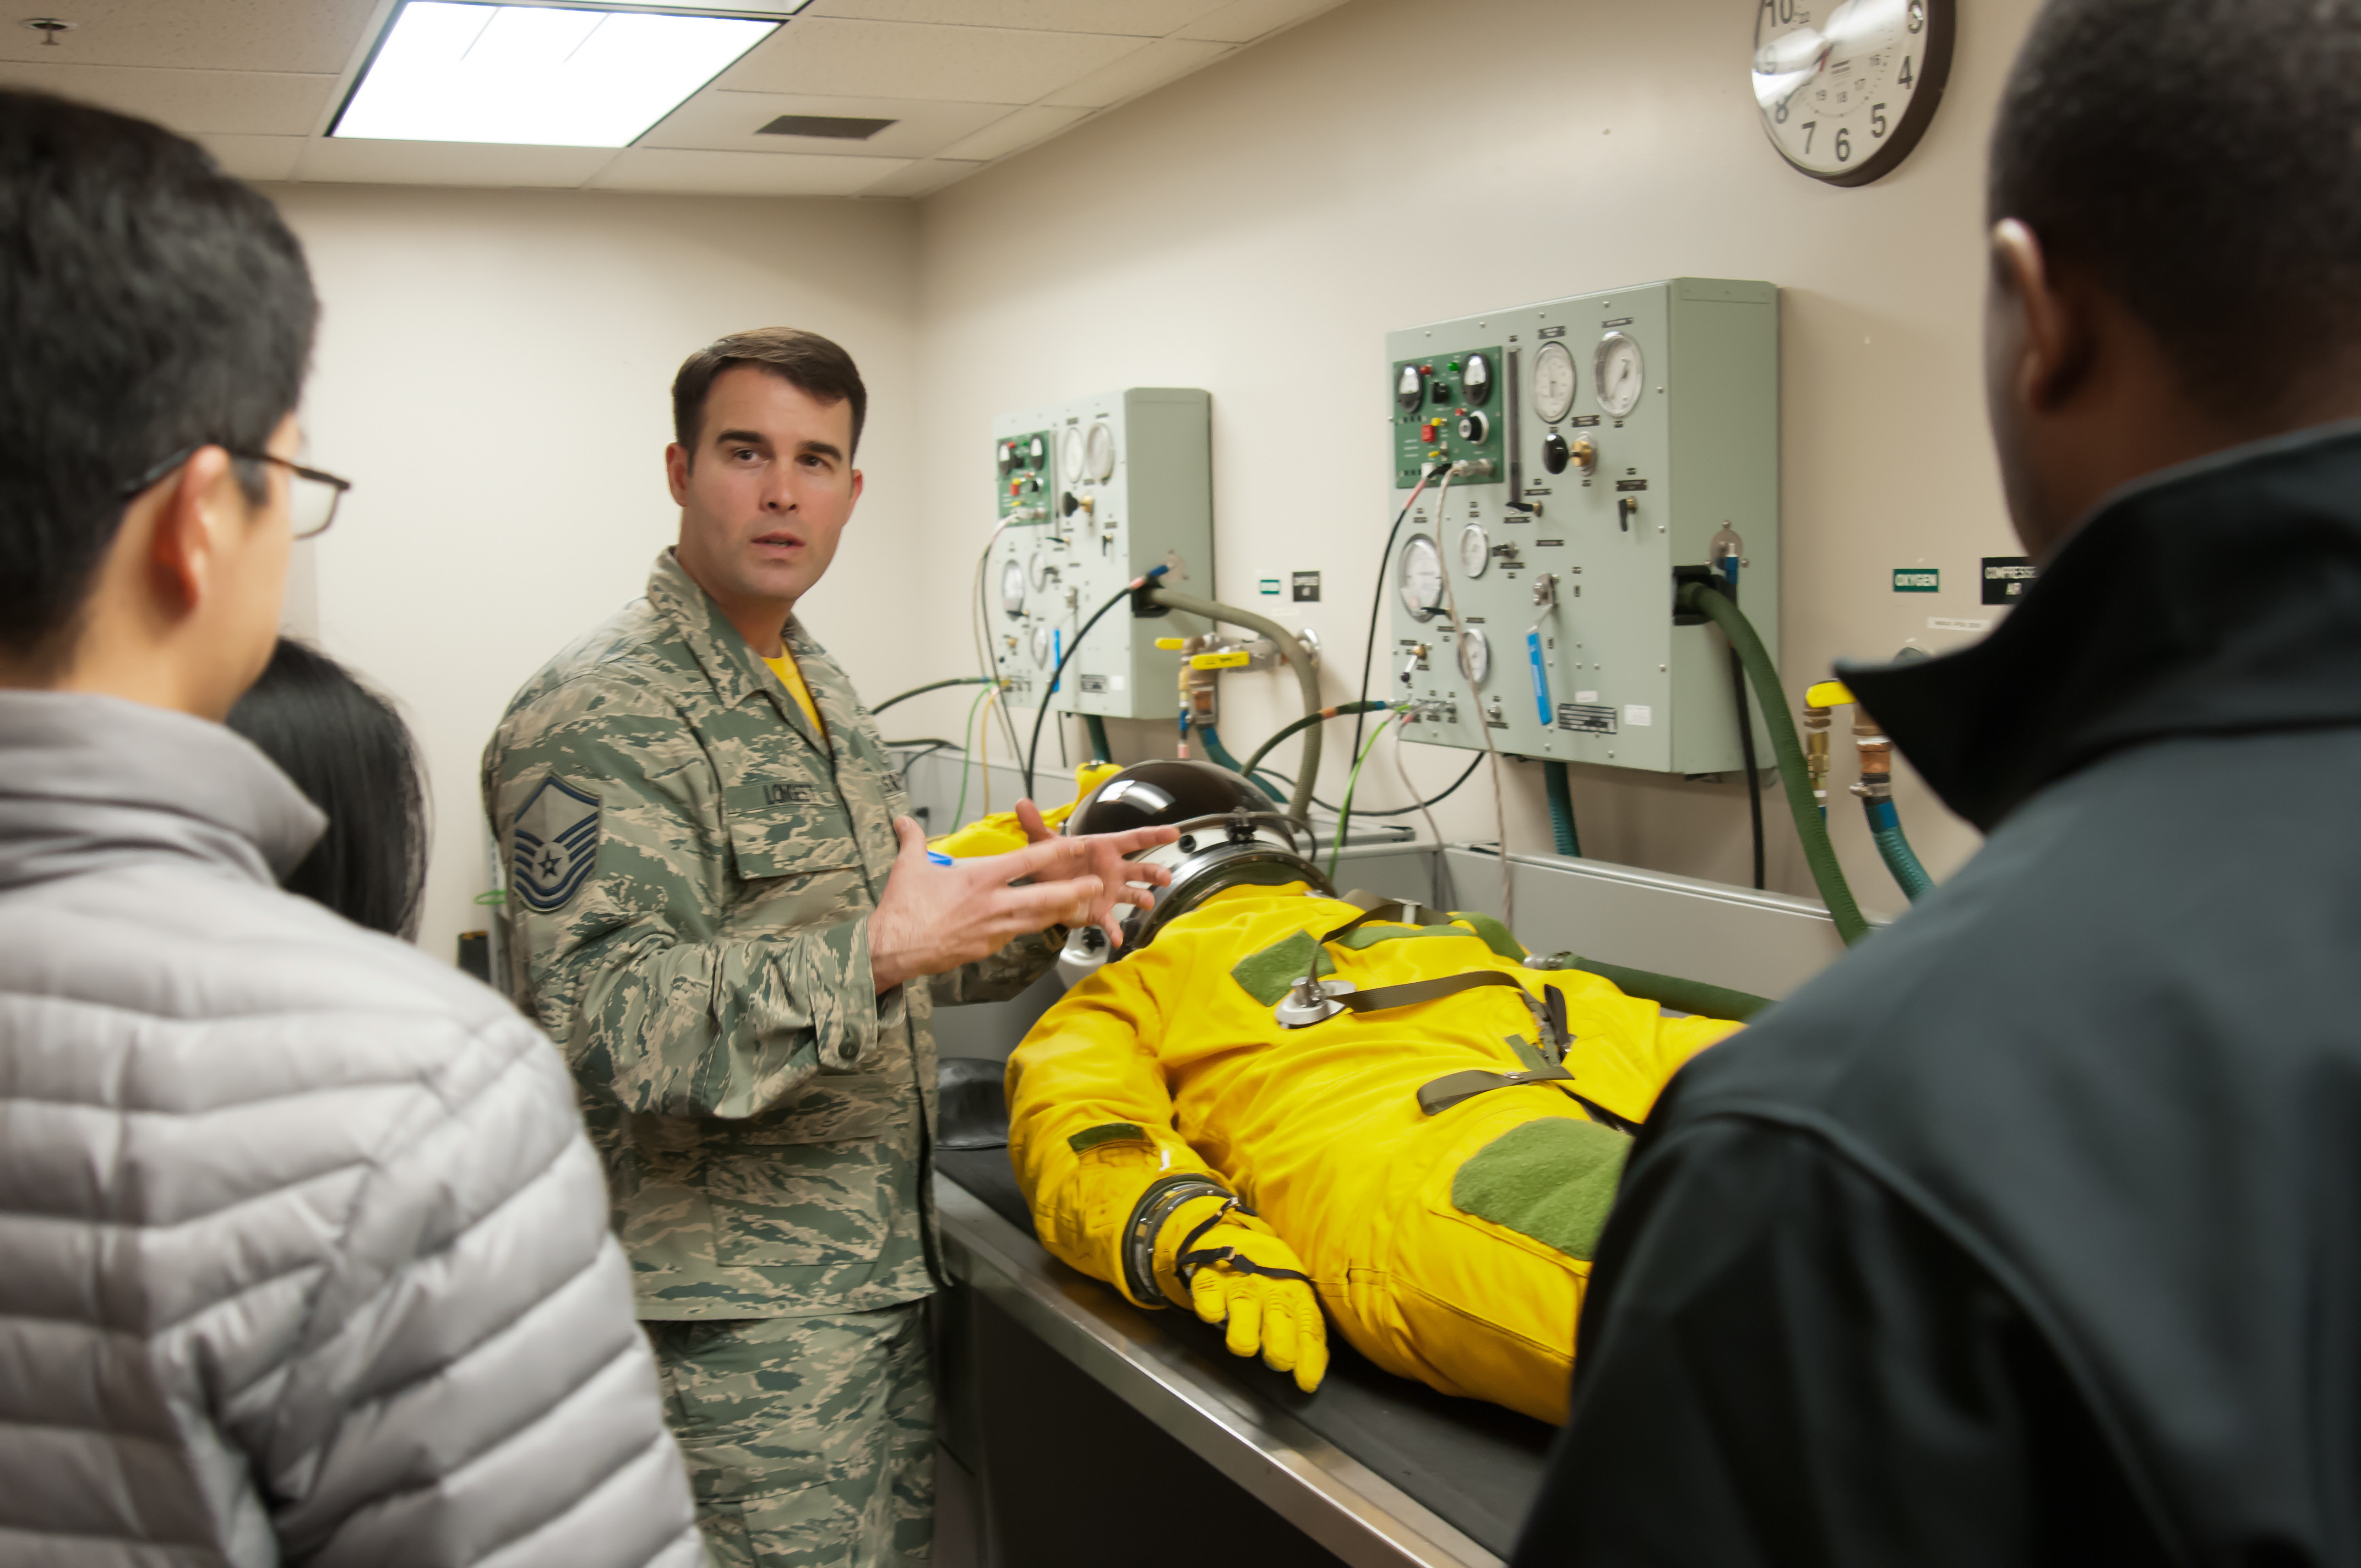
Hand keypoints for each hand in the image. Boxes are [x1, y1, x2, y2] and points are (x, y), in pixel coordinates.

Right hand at [868, 817, 1109, 991]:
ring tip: (1081, 907)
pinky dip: (1023, 928)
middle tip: (1097, 885)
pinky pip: (1012, 935)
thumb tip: (903, 819)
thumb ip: (912, 840)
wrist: (895, 948)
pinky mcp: (987, 949)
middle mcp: (994, 903)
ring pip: (1034, 920)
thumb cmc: (904, 907)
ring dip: (1058, 913)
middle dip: (1073, 891)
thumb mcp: (907, 867)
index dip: (1056, 852)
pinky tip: (1032, 924)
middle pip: (1043, 897)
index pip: (1027, 861)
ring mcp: (993, 929)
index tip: (1077, 845)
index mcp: (980, 877)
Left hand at [1013, 798, 1177, 948]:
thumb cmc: (1053, 861)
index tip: (1174, 833)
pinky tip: (1118, 939)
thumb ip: (1035, 824)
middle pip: (1140, 868)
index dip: (1154, 834)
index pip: (1133, 839)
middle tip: (1164, 876)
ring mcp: (1109, 891)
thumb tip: (1021, 802)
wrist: (1045, 887)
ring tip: (1147, 901)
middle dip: (1154, 872)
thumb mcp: (1042, 842)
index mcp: (1104, 848)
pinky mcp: (1100, 911)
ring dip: (1142, 897)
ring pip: (1132, 893)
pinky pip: (1110, 921)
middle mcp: (1113, 870)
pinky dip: (1114, 930)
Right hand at [1157, 1197, 1327, 1393]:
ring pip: (1244, 1305)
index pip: (1309, 1325)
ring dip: (1245, 1332)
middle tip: (1278, 1363)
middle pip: (1280, 1317)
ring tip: (1245, 1346)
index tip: (1307, 1383)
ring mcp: (1239, 1279)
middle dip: (1281, 1346)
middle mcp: (1271, 1285)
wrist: (1227, 1233)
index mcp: (1296, 1291)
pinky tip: (1215, 1315)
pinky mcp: (1210, 1276)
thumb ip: (1302, 1329)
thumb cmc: (1266, 1276)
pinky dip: (1211, 1309)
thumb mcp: (1291, 1295)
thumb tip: (1315, 1371)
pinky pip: (1210, 1297)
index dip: (1310, 1355)